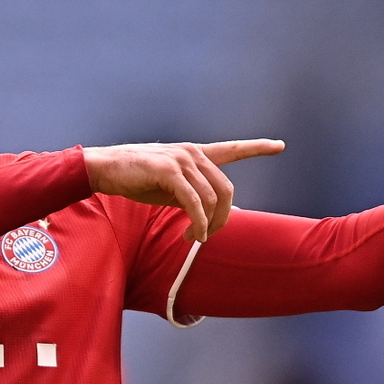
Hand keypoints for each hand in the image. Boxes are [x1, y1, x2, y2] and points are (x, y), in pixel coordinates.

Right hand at [82, 139, 285, 241]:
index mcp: (195, 154)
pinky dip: (197, 224)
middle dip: (223, 219)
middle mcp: (193, 153)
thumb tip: (214, 215)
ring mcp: (182, 160)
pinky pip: (194, 203)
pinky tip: (192, 236)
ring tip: (192, 238)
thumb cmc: (137, 180)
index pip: (233, 149)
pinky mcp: (169, 171)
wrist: (104, 169)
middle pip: (227, 190)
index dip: (257, 147)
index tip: (279, 145)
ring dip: (206, 226)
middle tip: (207, 236)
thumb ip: (194, 196)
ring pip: (212, 199)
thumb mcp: (171, 189)